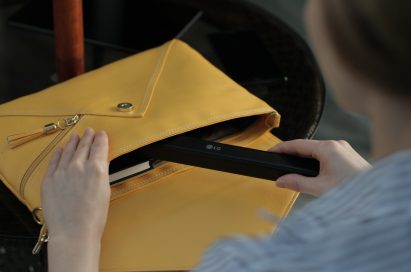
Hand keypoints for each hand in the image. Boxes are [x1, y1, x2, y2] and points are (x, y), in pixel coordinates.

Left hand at [41, 128, 109, 271]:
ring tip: (76, 136)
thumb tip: (101, 163)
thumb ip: (102, 173)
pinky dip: (58, 153)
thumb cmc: (93, 217)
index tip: (101, 134)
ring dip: (73, 142)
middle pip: (83, 146)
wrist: (74, 232)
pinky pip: (54, 161)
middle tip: (89, 131)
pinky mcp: (49, 180)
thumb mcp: (105, 191)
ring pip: (68, 151)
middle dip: (87, 137)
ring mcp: (61, 172)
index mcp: (96, 169)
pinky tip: (61, 149)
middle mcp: (78, 166)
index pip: (99, 147)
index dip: (101, 139)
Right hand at [269, 140, 370, 196]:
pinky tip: (311, 168)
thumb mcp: (320, 188)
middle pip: (307, 146)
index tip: (270, 152)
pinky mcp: (348, 155)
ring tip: (292, 166)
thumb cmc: (352, 191)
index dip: (282, 148)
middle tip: (278, 161)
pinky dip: (316, 159)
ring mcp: (344, 149)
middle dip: (292, 153)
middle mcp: (336, 144)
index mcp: (328, 148)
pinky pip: (327, 153)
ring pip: (317, 150)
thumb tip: (280, 181)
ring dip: (304, 157)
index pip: (298, 144)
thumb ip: (297, 183)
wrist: (378, 195)